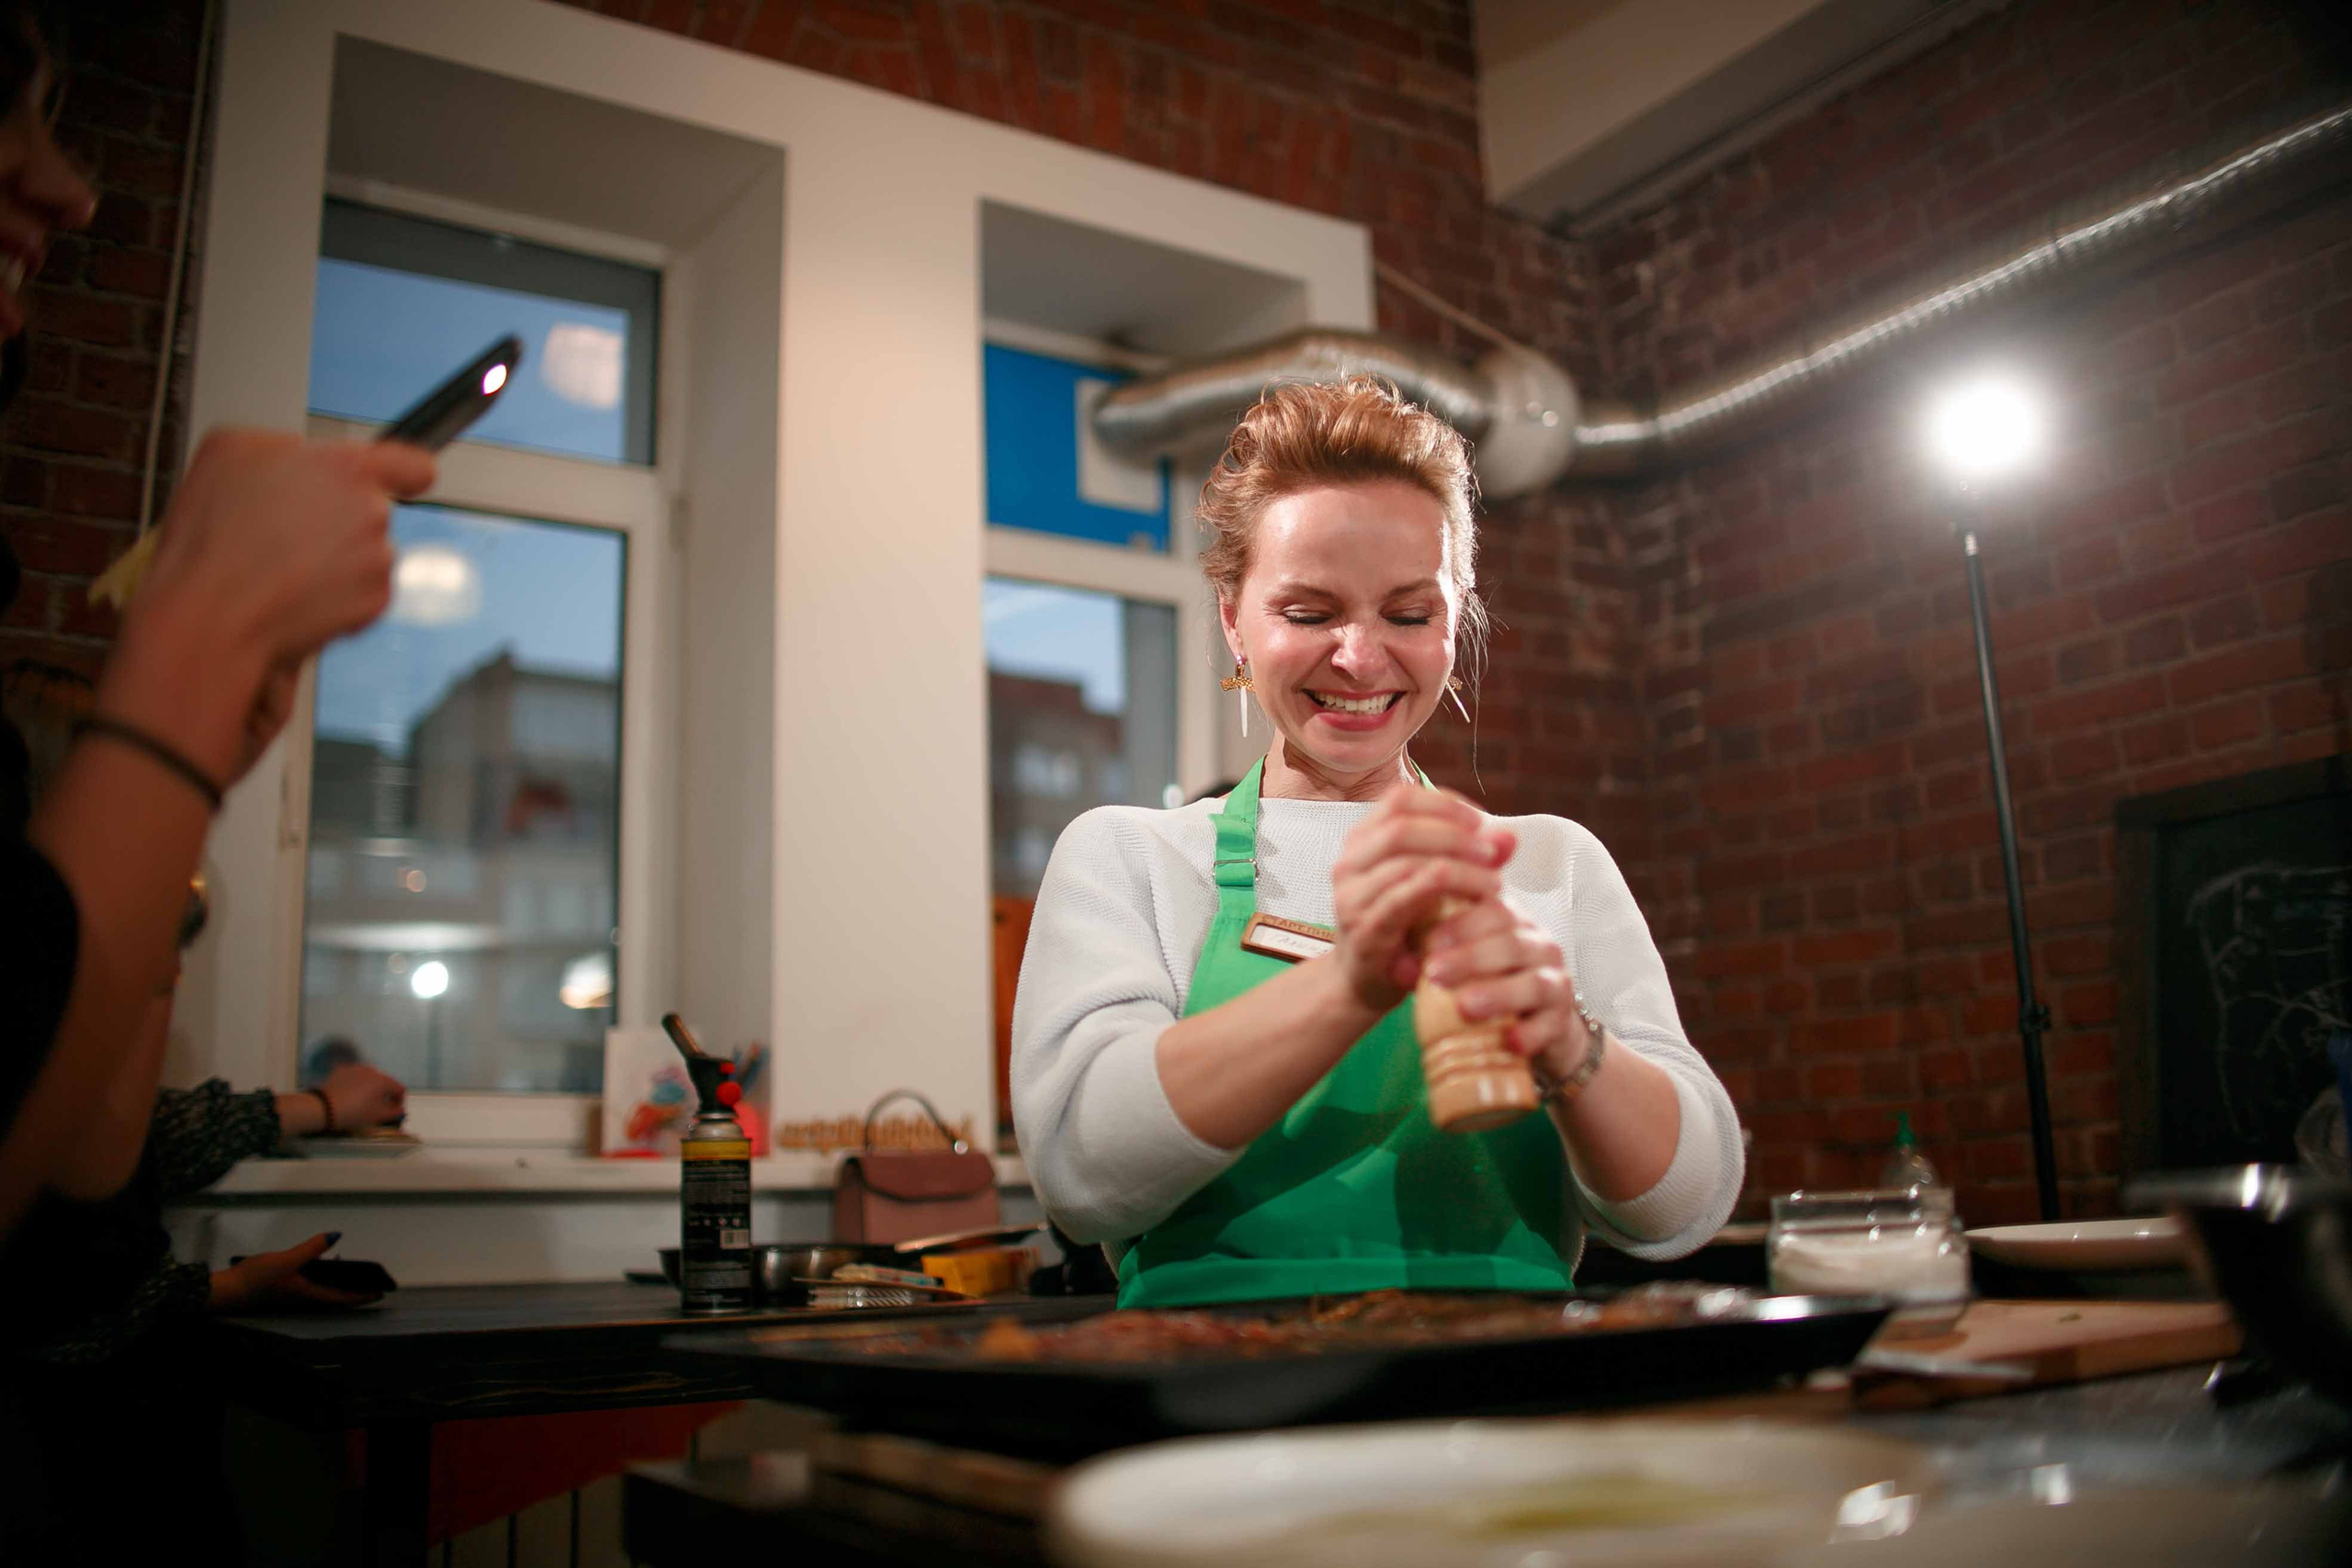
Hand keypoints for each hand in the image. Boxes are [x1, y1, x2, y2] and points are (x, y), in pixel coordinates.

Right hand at [111, 431, 435, 783]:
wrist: (213, 611)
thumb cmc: (213, 534)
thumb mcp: (230, 451)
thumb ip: (281, 446)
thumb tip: (297, 456)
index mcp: (347, 468)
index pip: (411, 464)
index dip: (405, 473)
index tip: (403, 480)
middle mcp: (374, 512)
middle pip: (370, 512)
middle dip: (335, 522)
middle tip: (285, 533)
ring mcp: (378, 560)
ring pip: (362, 555)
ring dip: (331, 561)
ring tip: (279, 568)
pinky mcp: (375, 603)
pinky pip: (358, 594)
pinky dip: (333, 597)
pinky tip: (294, 595)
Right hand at [208, 1232, 380, 1311]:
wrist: (227, 1290)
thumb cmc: (256, 1279)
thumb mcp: (287, 1260)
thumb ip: (311, 1248)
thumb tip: (335, 1236)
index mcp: (309, 1295)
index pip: (343, 1298)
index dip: (363, 1296)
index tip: (380, 1293)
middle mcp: (304, 1298)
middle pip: (336, 1297)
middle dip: (355, 1292)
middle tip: (372, 1284)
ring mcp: (294, 1295)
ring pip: (324, 1292)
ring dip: (339, 1286)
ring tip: (352, 1274)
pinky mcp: (285, 1289)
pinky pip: (312, 1286)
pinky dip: (323, 1280)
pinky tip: (321, 1266)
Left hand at [320, 1063, 405, 1130]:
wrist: (324, 1108)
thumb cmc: (355, 1112)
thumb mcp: (378, 1116)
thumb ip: (395, 1112)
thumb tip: (400, 1108)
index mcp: (383, 1080)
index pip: (399, 1089)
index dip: (399, 1102)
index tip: (393, 1112)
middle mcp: (372, 1070)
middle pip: (384, 1083)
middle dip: (384, 1095)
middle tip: (376, 1108)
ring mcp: (355, 1068)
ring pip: (368, 1079)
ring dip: (369, 1089)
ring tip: (360, 1102)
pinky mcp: (341, 1070)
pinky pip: (354, 1077)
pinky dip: (355, 1085)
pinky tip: (348, 1095)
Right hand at [1328, 784, 1513, 1012]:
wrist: (1366, 984)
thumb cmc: (1403, 929)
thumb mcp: (1435, 886)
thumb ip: (1470, 858)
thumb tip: (1509, 834)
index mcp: (1362, 842)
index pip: (1399, 800)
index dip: (1444, 804)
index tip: (1481, 821)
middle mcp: (1349, 864)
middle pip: (1401, 826)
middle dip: (1454, 834)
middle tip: (1492, 852)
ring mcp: (1352, 897)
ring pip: (1406, 862)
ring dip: (1459, 867)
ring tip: (1494, 881)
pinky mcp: (1366, 930)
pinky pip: (1405, 899)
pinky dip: (1448, 893)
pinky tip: (1478, 901)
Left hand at [1419, 898, 1590, 1076]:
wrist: (1537, 1028)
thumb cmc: (1489, 987)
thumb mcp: (1463, 968)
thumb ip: (1433, 960)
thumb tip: (1396, 968)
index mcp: (1512, 924)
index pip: (1492, 909)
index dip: (1461, 923)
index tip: (1428, 941)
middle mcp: (1538, 946)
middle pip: (1510, 943)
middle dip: (1470, 958)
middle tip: (1434, 974)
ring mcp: (1555, 982)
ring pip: (1534, 982)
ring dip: (1499, 994)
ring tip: (1465, 1007)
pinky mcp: (1562, 1020)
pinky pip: (1550, 1024)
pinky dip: (1530, 1033)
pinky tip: (1510, 1042)